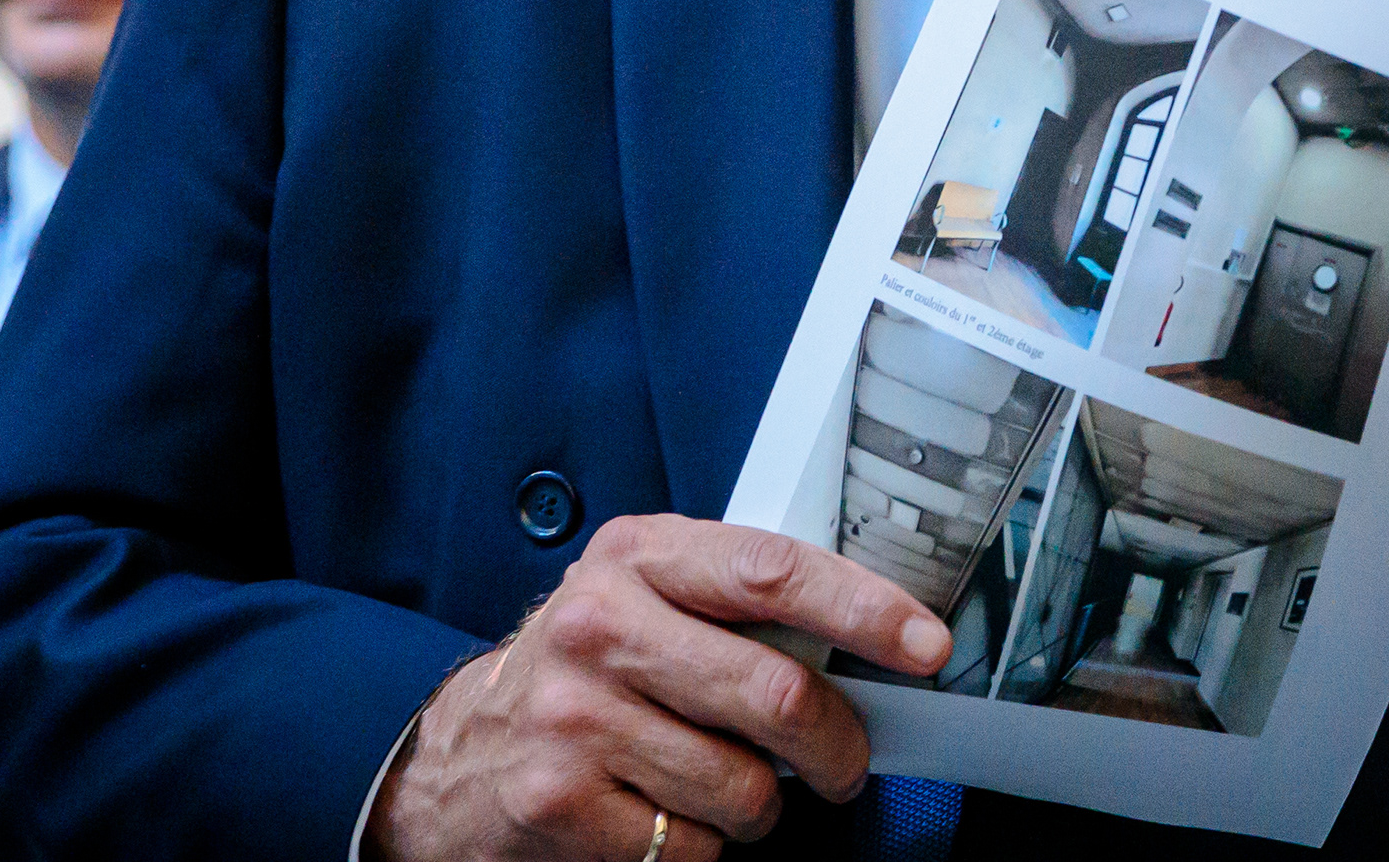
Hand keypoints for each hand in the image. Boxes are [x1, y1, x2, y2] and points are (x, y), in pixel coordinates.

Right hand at [370, 516, 948, 861]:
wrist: (464, 749)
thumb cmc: (588, 667)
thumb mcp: (649, 596)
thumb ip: (739, 601)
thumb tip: (873, 640)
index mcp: (638, 556)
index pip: (772, 570)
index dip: (863, 609)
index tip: (923, 646)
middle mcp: (600, 625)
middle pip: (773, 692)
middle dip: (837, 745)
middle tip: (845, 764)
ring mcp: (576, 717)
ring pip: (743, 787)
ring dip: (758, 805)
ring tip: (718, 780)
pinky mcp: (560, 802)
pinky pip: (691, 846)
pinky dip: (700, 845)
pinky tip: (662, 810)